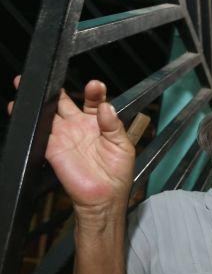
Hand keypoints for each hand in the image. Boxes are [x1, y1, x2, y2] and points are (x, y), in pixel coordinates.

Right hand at [9, 76, 134, 211]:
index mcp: (98, 124)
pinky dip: (31, 121)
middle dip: (56, 88)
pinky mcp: (52, 149)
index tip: (95, 85)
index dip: (94, 92)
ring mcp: (64, 137)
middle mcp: (78, 127)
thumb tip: (107, 107)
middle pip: (63, 102)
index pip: (93, 101)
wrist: (104, 199)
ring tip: (31, 84)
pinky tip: (26, 108)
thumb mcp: (123, 146)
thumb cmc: (117, 175)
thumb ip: (114, 126)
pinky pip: (39, 133)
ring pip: (48, 113)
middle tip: (52, 74)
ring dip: (39, 100)